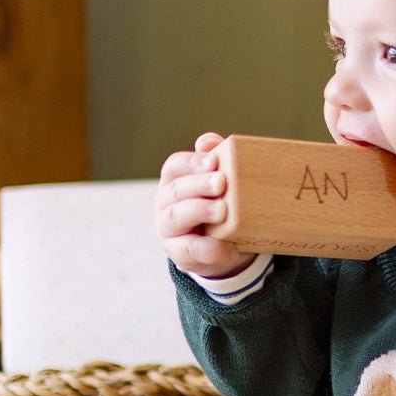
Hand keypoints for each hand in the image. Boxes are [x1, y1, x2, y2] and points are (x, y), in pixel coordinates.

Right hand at [155, 133, 256, 277]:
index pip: (175, 166)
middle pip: (176, 189)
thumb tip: (208, 142)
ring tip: (223, 210)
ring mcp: (168, 229)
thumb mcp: (219, 184)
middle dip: (199, 185)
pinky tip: (230, 247)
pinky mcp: (178, 254)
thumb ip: (215, 160)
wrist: (222, 247)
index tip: (214, 161)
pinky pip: (191, 250)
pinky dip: (211, 249)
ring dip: (200, 211)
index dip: (193, 162)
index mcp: (174, 181)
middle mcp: (165, 203)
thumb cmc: (219, 206)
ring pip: (177, 216)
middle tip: (221, 183)